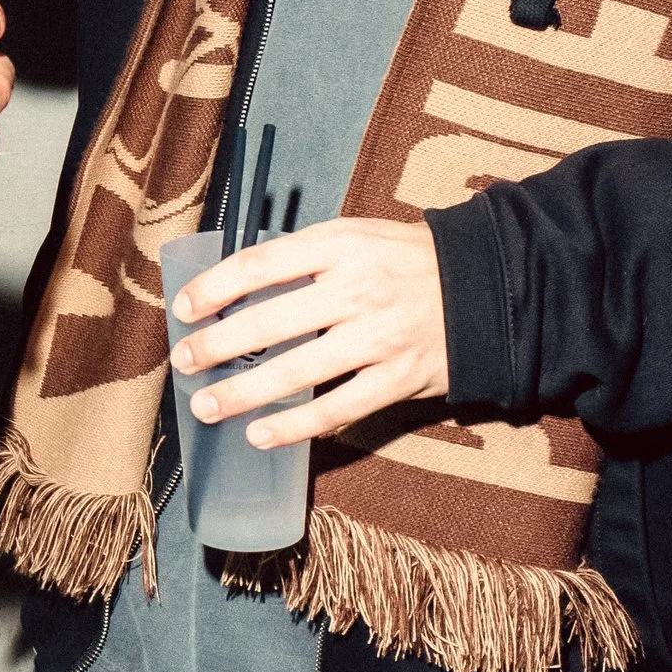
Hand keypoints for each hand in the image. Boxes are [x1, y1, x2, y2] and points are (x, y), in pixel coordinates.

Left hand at [169, 217, 448, 449]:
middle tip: (183, 363)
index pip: (261, 264)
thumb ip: (305, 257)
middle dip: (216, 346)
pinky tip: (260, 435)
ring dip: (243, 393)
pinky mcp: (398, 378)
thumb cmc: (408, 260)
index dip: (215, 287)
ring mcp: (379, 336)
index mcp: (340, 245)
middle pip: (268, 322)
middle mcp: (356, 289)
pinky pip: (337, 409)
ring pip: (296, 372)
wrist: (488, 286)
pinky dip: (294, 427)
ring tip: (206, 406)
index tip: (184, 307)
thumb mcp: (358, 236)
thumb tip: (238, 286)